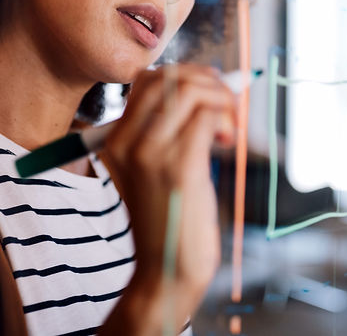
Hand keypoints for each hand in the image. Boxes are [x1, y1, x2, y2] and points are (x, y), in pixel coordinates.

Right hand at [98, 64, 236, 334]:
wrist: (166, 271)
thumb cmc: (169, 219)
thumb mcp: (156, 169)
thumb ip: (169, 130)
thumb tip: (208, 86)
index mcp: (116, 140)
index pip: (148, 80)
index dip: (187, 76)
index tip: (211, 92)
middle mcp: (127, 142)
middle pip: (169, 77)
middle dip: (207, 81)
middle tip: (227, 104)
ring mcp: (151, 153)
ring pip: (191, 91)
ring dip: (222, 100)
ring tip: (230, 126)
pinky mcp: (180, 167)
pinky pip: (207, 116)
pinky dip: (227, 119)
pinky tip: (230, 139)